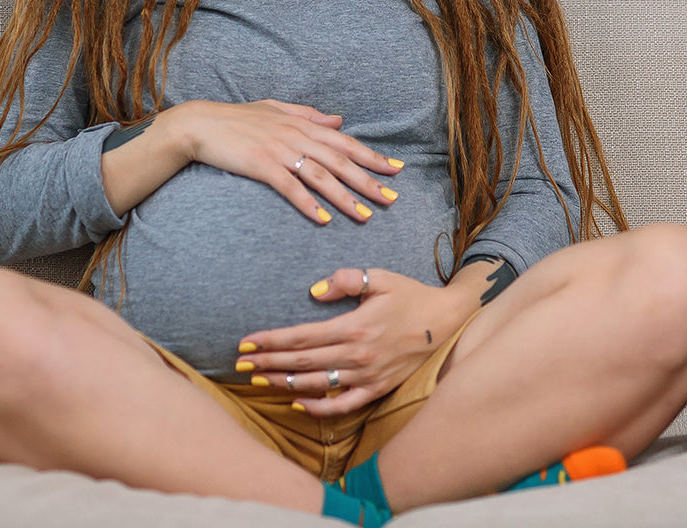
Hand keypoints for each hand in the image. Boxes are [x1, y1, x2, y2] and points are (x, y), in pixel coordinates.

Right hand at [172, 99, 401, 224]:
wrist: (201, 124)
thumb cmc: (238, 118)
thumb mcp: (276, 108)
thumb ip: (309, 114)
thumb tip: (339, 120)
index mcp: (302, 123)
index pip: (345, 141)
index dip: (372, 156)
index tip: (395, 169)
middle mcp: (296, 135)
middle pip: (340, 161)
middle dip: (369, 180)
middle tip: (391, 198)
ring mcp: (279, 151)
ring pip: (320, 176)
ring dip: (344, 197)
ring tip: (364, 216)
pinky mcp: (261, 166)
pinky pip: (290, 188)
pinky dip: (308, 204)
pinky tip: (323, 219)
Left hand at [236, 268, 472, 415]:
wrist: (447, 322)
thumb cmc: (410, 295)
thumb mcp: (380, 277)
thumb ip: (345, 280)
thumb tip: (313, 292)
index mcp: (355, 327)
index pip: (302, 337)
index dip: (271, 341)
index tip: (246, 343)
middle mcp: (358, 356)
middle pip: (302, 362)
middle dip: (268, 363)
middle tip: (240, 365)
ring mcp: (368, 377)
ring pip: (317, 385)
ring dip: (284, 383)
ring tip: (259, 380)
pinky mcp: (378, 389)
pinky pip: (343, 405)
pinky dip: (319, 409)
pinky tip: (298, 403)